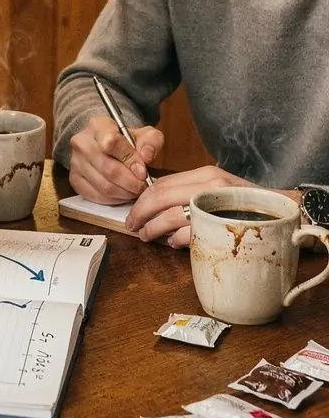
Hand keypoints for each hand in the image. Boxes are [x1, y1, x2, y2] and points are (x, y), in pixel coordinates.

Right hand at [68, 115, 163, 203]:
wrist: (106, 144)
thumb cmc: (126, 141)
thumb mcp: (144, 134)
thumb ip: (151, 141)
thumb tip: (146, 156)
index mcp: (98, 126)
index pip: (111, 142)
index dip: (130, 160)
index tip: (143, 171)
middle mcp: (82, 142)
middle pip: (108, 169)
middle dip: (131, 182)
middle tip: (143, 186)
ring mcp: (75, 162)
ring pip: (103, 186)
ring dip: (124, 193)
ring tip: (135, 191)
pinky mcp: (74, 179)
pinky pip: (96, 196)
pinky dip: (113, 199)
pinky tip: (122, 194)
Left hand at [125, 165, 250, 248]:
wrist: (285, 212)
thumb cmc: (248, 204)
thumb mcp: (218, 190)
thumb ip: (190, 193)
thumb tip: (157, 207)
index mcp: (205, 175)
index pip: (162, 184)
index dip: (142, 200)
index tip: (133, 213)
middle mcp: (210, 185)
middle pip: (161, 197)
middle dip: (141, 214)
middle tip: (133, 227)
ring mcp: (217, 204)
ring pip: (172, 215)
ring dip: (154, 229)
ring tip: (148, 237)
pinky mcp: (224, 223)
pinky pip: (192, 232)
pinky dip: (177, 239)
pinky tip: (172, 243)